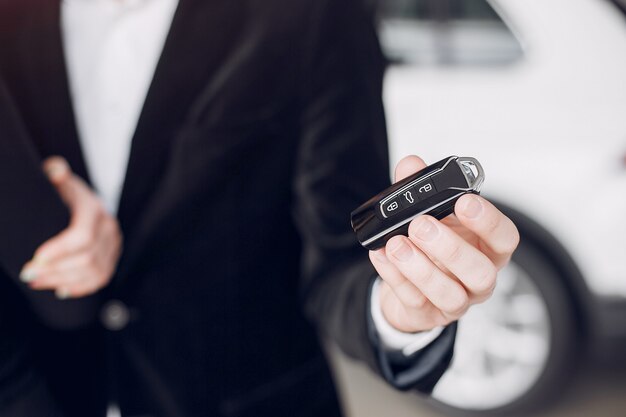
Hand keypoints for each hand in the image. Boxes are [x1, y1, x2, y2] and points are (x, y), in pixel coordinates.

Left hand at [19, 157, 121, 298]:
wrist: (86, 203)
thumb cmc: (66, 194)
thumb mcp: (60, 181)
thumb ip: (55, 174)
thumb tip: (55, 170)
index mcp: (95, 209)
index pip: (83, 236)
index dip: (60, 251)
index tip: (35, 258)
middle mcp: (109, 228)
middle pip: (87, 258)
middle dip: (55, 269)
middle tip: (27, 274)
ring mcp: (114, 245)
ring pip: (93, 272)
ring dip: (62, 280)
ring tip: (36, 281)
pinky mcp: (113, 258)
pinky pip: (100, 279)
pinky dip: (80, 288)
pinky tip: (60, 290)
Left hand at [369, 155, 519, 332]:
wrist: (411, 284)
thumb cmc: (430, 245)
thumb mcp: (429, 213)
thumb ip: (420, 189)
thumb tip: (410, 165)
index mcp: (487, 248)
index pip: (505, 238)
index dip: (489, 221)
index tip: (465, 201)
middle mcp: (478, 278)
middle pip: (481, 272)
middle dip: (451, 248)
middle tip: (421, 225)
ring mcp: (456, 301)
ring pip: (450, 295)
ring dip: (421, 269)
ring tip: (397, 244)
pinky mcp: (428, 315)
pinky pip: (414, 301)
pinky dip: (394, 277)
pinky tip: (380, 255)